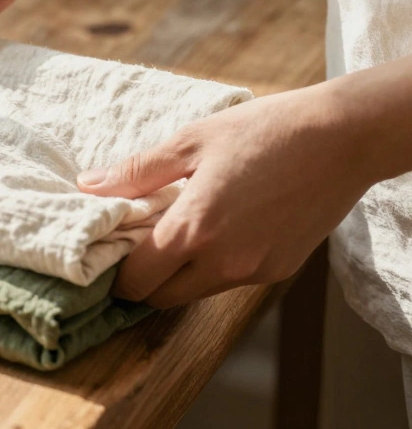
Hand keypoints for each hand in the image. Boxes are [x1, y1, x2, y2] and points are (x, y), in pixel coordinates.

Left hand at [76, 84, 373, 307]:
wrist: (340, 137)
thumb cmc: (263, 130)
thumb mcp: (190, 142)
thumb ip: (136, 172)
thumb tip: (88, 186)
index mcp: (194, 230)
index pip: (137, 280)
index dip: (116, 273)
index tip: (108, 253)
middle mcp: (224, 262)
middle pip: (162, 298)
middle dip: (142, 281)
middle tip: (135, 246)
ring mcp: (255, 271)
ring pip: (196, 291)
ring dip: (177, 274)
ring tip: (175, 230)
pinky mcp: (279, 270)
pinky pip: (230, 280)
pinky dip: (213, 266)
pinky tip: (216, 229)